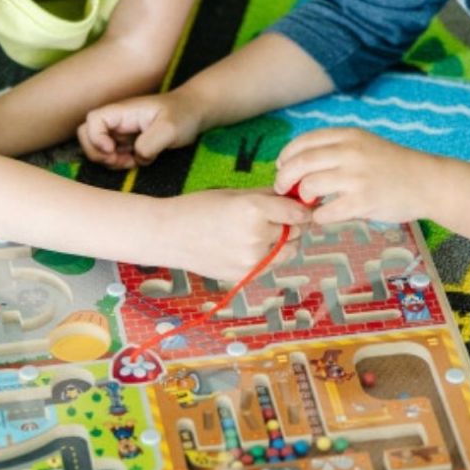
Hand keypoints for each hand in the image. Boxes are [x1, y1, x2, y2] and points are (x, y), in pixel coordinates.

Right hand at [78, 92, 202, 169]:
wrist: (193, 113)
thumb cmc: (182, 114)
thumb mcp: (171, 128)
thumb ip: (151, 143)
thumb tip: (136, 156)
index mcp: (122, 111)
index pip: (92, 121)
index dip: (95, 137)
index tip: (112, 149)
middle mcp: (117, 121)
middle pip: (86, 136)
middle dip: (98, 153)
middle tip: (119, 160)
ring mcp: (120, 132)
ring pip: (98, 149)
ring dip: (110, 161)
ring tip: (132, 161)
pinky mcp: (126, 143)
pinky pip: (112, 156)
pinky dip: (120, 164)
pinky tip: (137, 161)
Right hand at [160, 190, 310, 280]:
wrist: (168, 235)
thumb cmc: (198, 207)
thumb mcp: (234, 194)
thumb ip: (267, 196)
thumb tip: (295, 196)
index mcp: (253, 210)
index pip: (297, 213)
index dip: (301, 209)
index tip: (300, 206)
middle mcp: (256, 236)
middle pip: (295, 232)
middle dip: (291, 224)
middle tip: (274, 218)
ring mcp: (251, 259)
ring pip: (288, 252)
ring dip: (283, 242)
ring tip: (260, 233)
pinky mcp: (245, 275)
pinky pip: (271, 265)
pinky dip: (268, 256)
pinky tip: (246, 245)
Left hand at [273, 128, 439, 224]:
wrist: (429, 182)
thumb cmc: (392, 166)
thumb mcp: (364, 145)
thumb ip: (335, 150)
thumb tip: (297, 163)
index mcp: (348, 136)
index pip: (303, 142)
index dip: (286, 155)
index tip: (282, 167)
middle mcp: (350, 152)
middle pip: (299, 163)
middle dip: (284, 178)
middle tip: (282, 189)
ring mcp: (357, 177)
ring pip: (309, 186)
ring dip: (301, 197)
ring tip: (307, 202)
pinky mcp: (363, 201)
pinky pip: (326, 211)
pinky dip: (318, 216)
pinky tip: (323, 216)